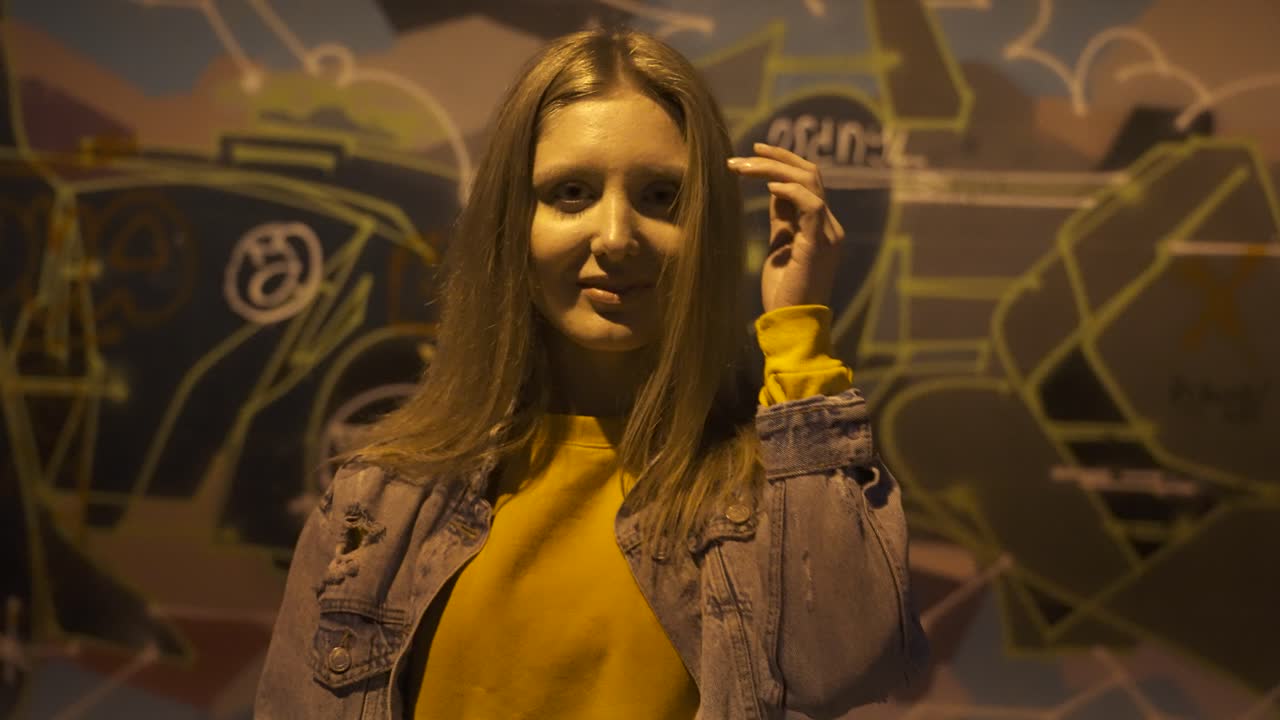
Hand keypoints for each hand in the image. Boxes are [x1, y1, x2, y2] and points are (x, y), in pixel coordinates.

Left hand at [728, 142, 844, 313]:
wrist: (791, 323)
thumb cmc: (783, 291)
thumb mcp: (779, 246)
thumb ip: (782, 219)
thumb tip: (773, 189)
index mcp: (821, 225)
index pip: (808, 180)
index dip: (782, 161)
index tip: (753, 151)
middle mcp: (830, 225)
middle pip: (811, 173)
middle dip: (776, 157)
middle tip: (744, 153)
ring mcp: (828, 233)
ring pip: (809, 182)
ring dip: (773, 169)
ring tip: (743, 167)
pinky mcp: (820, 244)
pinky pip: (811, 204)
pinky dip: (790, 190)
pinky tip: (768, 186)